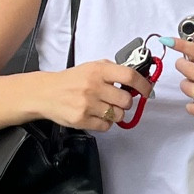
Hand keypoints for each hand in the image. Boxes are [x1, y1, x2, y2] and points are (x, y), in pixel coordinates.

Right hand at [36, 59, 152, 132]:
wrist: (46, 93)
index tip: (147, 91)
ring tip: (104, 108)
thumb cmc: (71, 81)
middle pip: (125, 100)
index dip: (143, 85)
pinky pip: (106, 126)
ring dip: (115, 114)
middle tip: (117, 101)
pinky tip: (96, 115)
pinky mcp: (82, 119)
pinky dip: (105, 123)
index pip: (129, 76)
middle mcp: (93, 86)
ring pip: (118, 115)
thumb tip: (135, 80)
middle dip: (125, 103)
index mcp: (98, 70)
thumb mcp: (91, 67)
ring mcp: (87, 104)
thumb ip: (111, 71)